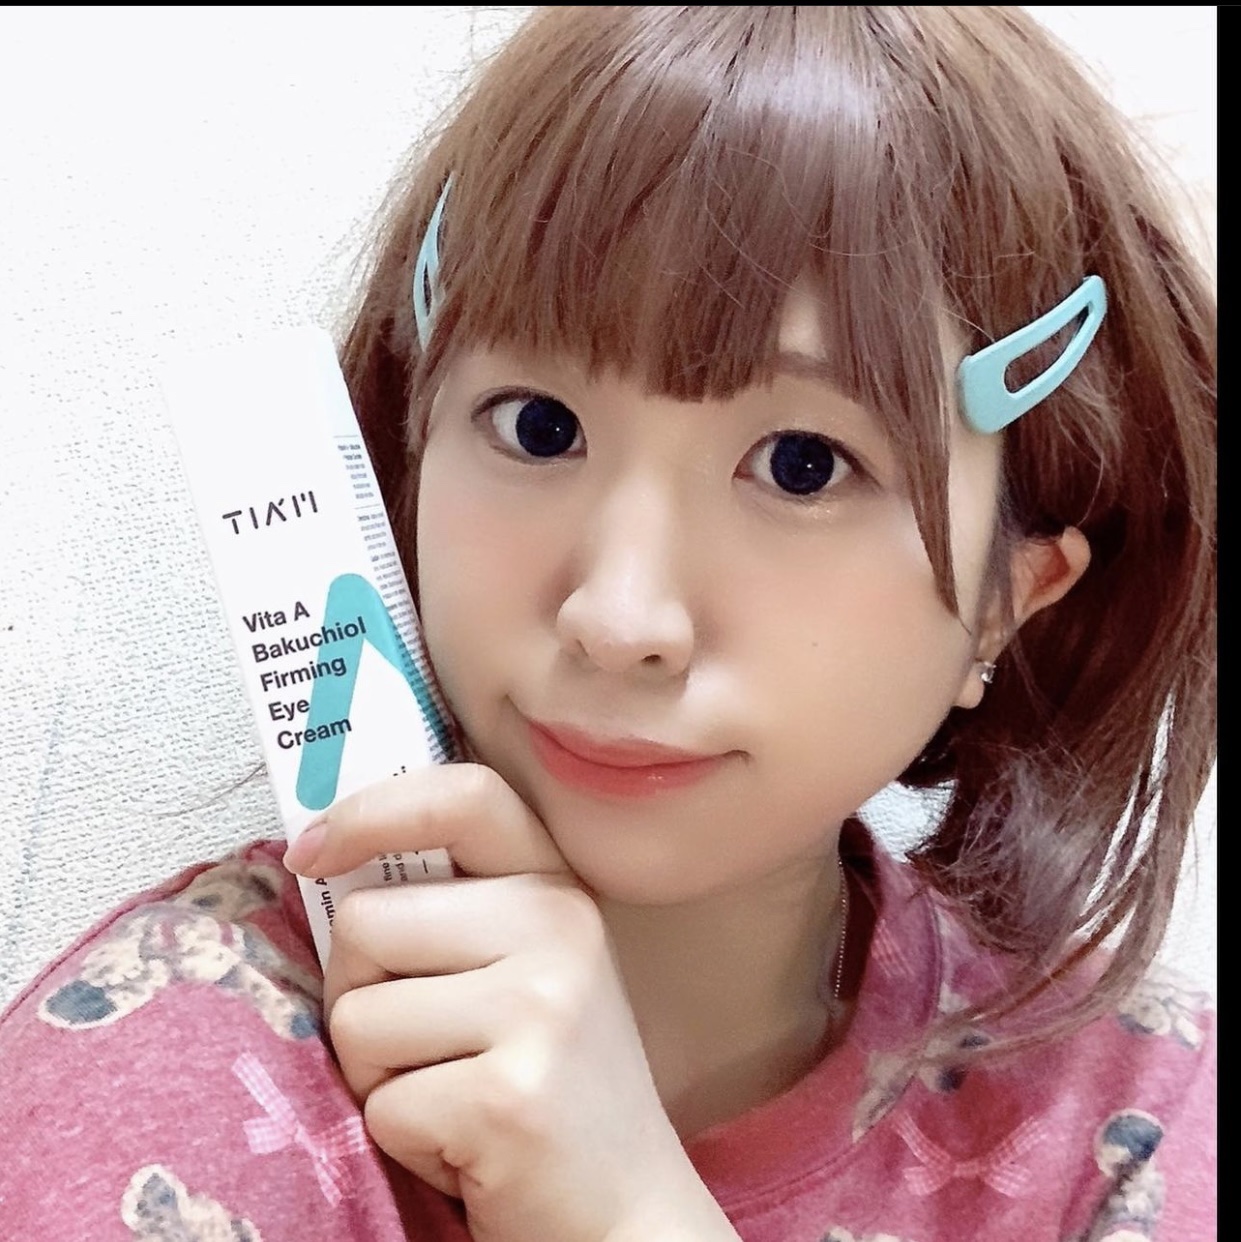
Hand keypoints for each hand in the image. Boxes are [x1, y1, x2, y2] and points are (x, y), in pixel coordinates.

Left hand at [287, 763, 739, 1241]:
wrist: (621, 1208)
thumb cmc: (544, 1080)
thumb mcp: (520, 969)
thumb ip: (448, 912)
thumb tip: (319, 857)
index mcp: (557, 888)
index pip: (463, 795)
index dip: (372, 809)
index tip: (311, 849)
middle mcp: (559, 928)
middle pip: (366, 923)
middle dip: (359, 994)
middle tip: (421, 1043)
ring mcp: (540, 1008)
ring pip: (355, 1017)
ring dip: (376, 1074)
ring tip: (450, 1092)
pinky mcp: (507, 1097)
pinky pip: (380, 1103)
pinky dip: (401, 1137)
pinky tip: (466, 1142)